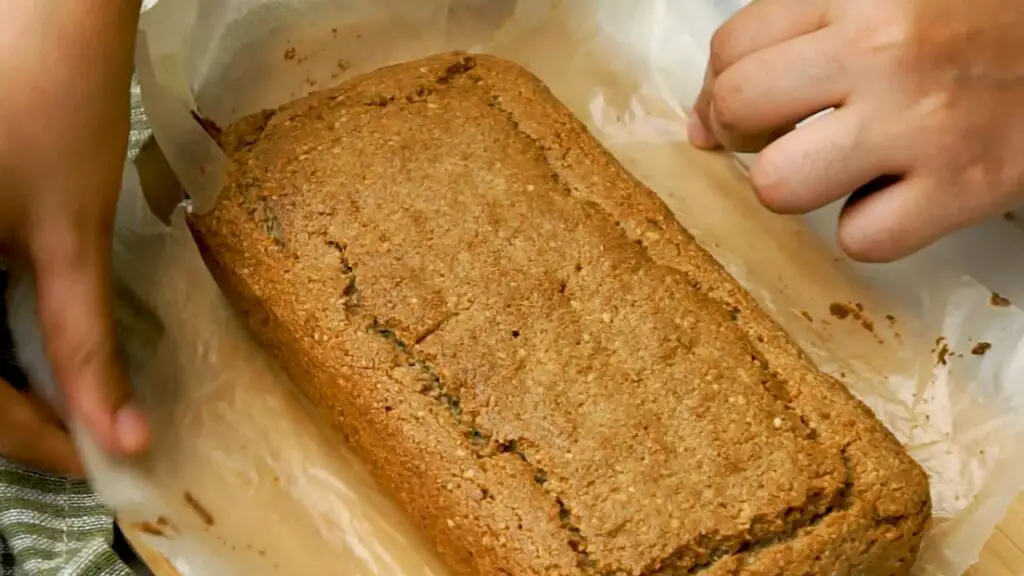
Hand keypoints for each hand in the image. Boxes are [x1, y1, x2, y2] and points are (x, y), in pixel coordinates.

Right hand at [0, 0, 147, 459]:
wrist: (43, 14)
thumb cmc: (53, 107)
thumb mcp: (70, 238)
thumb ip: (85, 344)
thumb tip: (123, 434)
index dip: (28, 440)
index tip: (92, 462)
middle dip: (10, 416)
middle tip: (77, 438)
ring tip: (61, 405)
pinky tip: (24, 350)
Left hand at [689, 0, 1023, 261]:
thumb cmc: (985, 17)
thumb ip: (797, 34)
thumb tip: (703, 123)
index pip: (732, 50)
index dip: (717, 90)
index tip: (732, 111)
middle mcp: (884, 52)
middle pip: (739, 111)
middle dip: (742, 135)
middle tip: (777, 136)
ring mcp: (921, 124)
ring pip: (780, 186)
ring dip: (797, 184)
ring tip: (838, 164)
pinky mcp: (963, 187)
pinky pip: (861, 239)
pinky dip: (872, 225)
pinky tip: (899, 192)